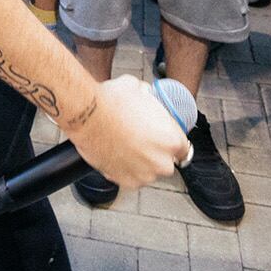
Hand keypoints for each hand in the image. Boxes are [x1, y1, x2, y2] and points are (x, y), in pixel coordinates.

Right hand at [64, 76, 190, 191]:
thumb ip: (151, 98)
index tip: (161, 139)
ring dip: (140, 162)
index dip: (171, 142)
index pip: (183, 149)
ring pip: (147, 171)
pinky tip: (116, 153)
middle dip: (155, 153)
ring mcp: (144, 175)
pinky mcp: (125, 182)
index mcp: (172, 140)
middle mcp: (162, 162)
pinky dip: (124, 169)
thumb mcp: (140, 88)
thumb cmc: (112, 102)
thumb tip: (148, 96)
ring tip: (124, 145)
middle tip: (139, 140)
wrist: (87, 115)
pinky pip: (130, 177)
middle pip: (165, 162)